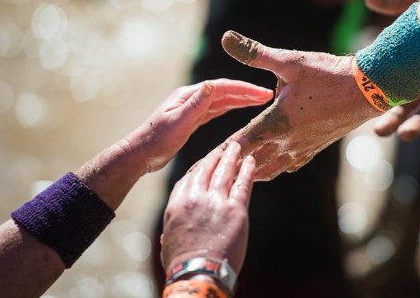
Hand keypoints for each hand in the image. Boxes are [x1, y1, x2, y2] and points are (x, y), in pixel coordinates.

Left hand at [124, 79, 272, 172]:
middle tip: (269, 94)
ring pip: (222, 101)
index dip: (244, 89)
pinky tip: (241, 108)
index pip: (222, 87)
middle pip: (225, 91)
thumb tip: (213, 85)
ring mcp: (192, 108)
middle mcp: (192, 98)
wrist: (140, 154)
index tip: (262, 92)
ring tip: (261, 99)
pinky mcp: (193, 120)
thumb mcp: (177, 122)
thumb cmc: (155, 139)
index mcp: (189, 95)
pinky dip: (231, 108)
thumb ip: (196, 104)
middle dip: (247, 92)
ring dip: (242, 99)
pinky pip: (217, 111)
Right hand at [161, 141, 254, 273]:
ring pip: (225, 171)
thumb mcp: (168, 239)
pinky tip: (251, 161)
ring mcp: (216, 201)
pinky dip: (248, 170)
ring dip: (232, 156)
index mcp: (177, 203)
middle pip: (207, 168)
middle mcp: (195, 197)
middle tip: (225, 146)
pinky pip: (243, 184)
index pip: (190, 177)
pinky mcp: (236, 209)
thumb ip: (172, 227)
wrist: (198, 273)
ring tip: (238, 147)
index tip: (207, 161)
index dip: (200, 166)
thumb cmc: (182, 262)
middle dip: (216, 155)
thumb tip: (169, 230)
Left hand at [221, 31, 378, 180]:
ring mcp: (302, 148)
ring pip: (270, 169)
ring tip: (234, 178)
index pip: (238, 145)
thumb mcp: (290, 61)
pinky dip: (274, 169)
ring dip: (250, 173)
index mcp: (275, 123)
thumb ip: (256, 53)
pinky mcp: (315, 147)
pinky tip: (272, 168)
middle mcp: (287, 142)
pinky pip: (289, 165)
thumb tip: (226, 37)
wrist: (368, 91)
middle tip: (208, 180)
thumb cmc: (329, 74)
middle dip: (228, 171)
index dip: (216, 156)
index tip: (199, 168)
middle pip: (250, 163)